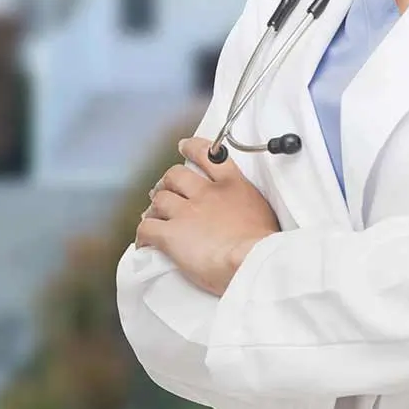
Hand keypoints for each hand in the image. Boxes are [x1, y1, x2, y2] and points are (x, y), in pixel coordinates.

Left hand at [134, 136, 280, 295]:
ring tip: (153, 215)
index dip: (192, 147)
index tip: (184, 146)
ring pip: (160, 199)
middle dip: (168, 182)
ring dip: (154, 207)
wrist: (253, 262)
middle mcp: (205, 194)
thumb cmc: (266, 246)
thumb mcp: (265, 213)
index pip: (208, 155)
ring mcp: (185, 212)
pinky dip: (143, 234)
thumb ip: (247, 203)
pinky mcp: (171, 235)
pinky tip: (144, 242)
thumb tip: (242, 213)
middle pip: (176, 175)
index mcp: (231, 186)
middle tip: (165, 191)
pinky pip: (147, 229)